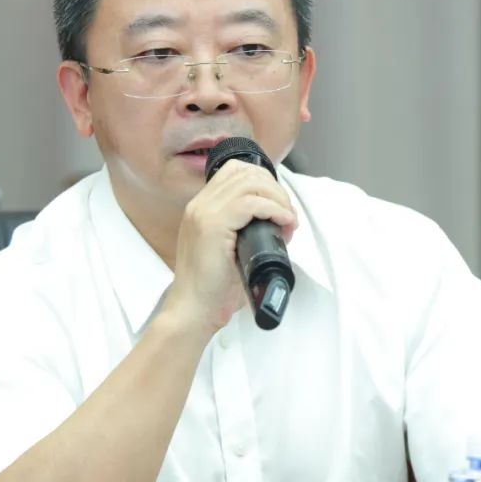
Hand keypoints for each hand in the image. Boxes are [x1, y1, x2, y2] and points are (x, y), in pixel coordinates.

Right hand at [162, 159, 296, 335]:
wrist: (193, 309)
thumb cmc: (213, 288)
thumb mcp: (227, 248)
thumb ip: (242, 229)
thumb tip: (277, 222)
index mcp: (201, 207)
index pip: (235, 171)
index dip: (263, 181)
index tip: (279, 204)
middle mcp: (200, 204)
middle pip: (246, 172)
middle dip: (275, 189)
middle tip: (288, 214)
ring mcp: (204, 213)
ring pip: (251, 183)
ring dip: (278, 198)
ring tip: (288, 220)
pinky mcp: (213, 226)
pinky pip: (252, 203)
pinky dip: (274, 210)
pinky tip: (283, 223)